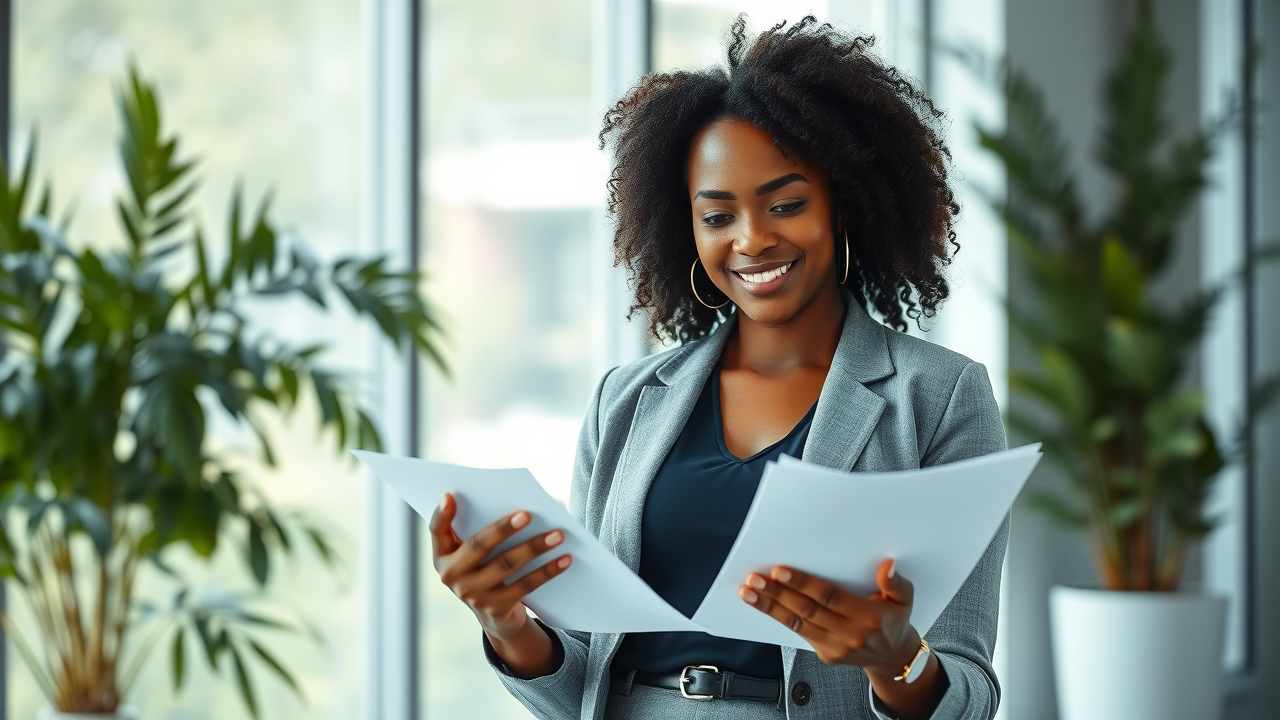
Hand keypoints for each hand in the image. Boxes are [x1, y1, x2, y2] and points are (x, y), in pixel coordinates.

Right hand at [429, 493, 571, 643]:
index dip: (442, 514)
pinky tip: (564, 559)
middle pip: (479, 546)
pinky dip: (548, 570)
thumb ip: (479, 529)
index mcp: (443, 556)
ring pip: (507, 565)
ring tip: (558, 535)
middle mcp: (452, 576)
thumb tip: (514, 503)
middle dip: (503, 528)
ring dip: (534, 547)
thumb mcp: (472, 554)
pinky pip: (526, 585)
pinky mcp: (496, 607)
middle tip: (528, 514)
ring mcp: (473, 594)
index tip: (450, 496)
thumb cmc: (485, 569)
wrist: (494, 616)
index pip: (437, 532)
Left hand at [738, 559, 919, 674]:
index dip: (803, 584)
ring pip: (797, 623)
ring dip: (770, 606)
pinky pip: (798, 633)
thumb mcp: (904, 600)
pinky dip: (778, 617)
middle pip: (807, 610)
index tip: (781, 571)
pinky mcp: (825, 655)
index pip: (829, 597)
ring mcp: (835, 647)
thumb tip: (887, 566)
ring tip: (749, 592)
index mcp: (868, 617)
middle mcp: (850, 634)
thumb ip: (896, 583)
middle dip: (778, 593)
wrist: (893, 658)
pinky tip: (762, 604)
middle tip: (756, 578)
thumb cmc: (894, 622)